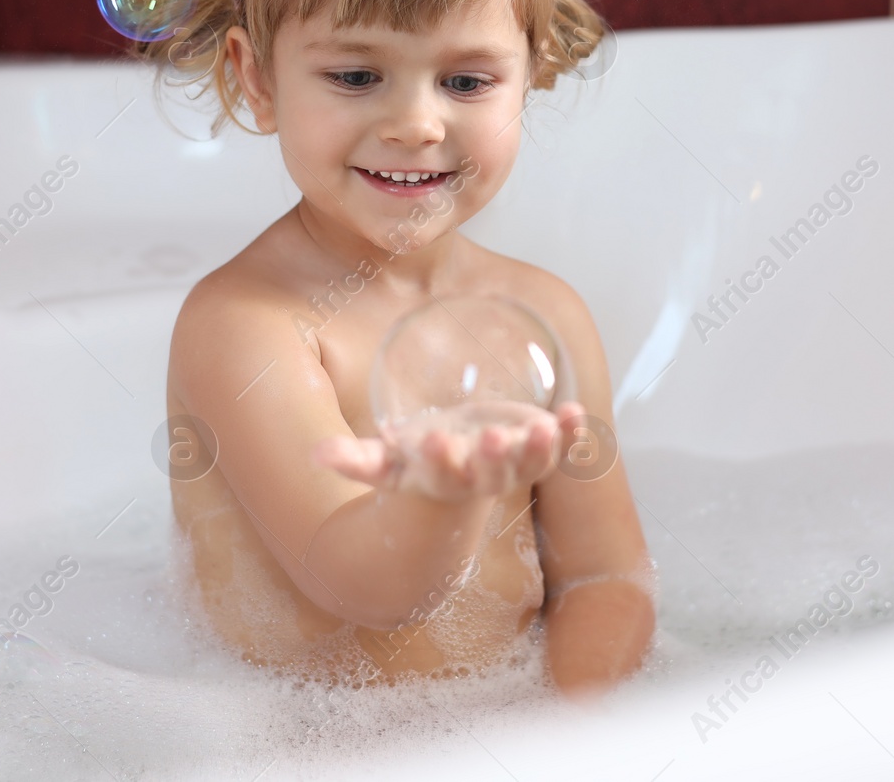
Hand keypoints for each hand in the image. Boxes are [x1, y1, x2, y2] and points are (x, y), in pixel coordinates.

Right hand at [311, 400, 582, 502]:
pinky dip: (572, 434)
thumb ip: (353, 461)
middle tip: (489, 437)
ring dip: (540, 448)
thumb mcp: (383, 464)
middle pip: (489, 475)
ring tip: (545, 427)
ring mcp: (513, 465)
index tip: (433, 442)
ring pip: (531, 465)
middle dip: (491, 457)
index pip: (441, 477)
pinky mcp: (537, 449)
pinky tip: (576, 413)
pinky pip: (561, 448)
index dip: (439, 462)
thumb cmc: (414, 462)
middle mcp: (481, 478)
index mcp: (442, 480)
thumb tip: (318, 455)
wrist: (457, 473)